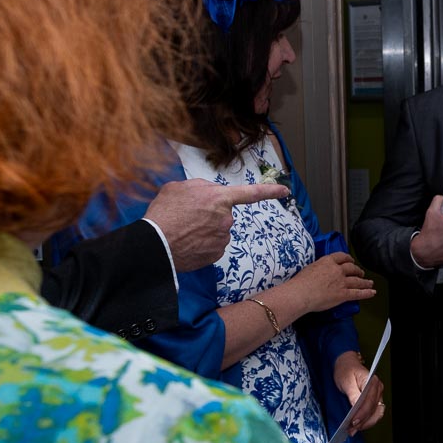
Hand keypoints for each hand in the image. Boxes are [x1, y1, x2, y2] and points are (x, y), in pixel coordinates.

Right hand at [145, 178, 290, 270]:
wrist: (156, 244)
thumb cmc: (165, 212)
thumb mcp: (179, 187)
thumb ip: (200, 187)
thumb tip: (207, 193)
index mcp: (220, 198)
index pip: (251, 193)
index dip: (270, 191)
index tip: (285, 191)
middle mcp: (227, 219)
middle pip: (223, 214)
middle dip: (209, 214)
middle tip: (187, 216)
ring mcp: (223, 238)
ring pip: (218, 230)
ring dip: (205, 230)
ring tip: (183, 230)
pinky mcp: (216, 254)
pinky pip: (213, 245)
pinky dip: (202, 244)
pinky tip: (187, 242)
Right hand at [290, 251, 376, 313]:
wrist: (301, 293)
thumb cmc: (300, 282)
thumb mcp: (309, 268)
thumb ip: (318, 268)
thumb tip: (318, 271)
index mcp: (328, 261)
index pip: (342, 257)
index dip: (348, 258)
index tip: (351, 260)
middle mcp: (337, 270)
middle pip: (351, 268)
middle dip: (357, 270)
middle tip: (360, 272)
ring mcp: (342, 282)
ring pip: (357, 280)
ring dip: (365, 281)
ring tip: (369, 283)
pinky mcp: (343, 294)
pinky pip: (358, 293)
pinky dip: (366, 293)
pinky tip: (372, 292)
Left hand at [333, 351, 385, 433]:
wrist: (346, 364)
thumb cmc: (346, 370)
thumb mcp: (346, 381)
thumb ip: (352, 394)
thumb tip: (355, 407)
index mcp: (372, 382)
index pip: (369, 401)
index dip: (362, 414)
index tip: (353, 422)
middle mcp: (378, 389)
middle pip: (374, 410)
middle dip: (363, 422)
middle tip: (351, 429)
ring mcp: (377, 395)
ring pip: (376, 414)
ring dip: (366, 424)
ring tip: (353, 430)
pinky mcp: (374, 400)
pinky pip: (373, 413)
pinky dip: (366, 421)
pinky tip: (357, 426)